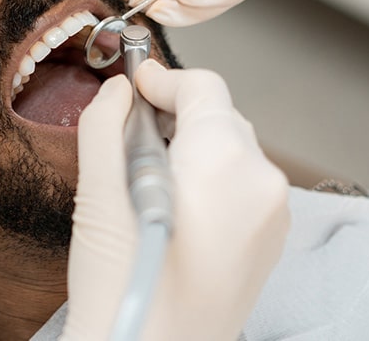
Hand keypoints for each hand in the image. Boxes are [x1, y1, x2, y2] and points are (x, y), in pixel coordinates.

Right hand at [63, 63, 289, 340]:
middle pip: (219, 117)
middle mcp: (261, 185)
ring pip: (230, 152)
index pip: (203, 88)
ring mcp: (269, 218)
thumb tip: (115, 92)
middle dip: (173, 114)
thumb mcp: (98, 198)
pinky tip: (166, 206)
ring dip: (188, 147)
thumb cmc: (126, 290)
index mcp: (225, 163)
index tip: (129, 81)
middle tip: (124, 129)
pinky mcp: (265, 244)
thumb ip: (103, 129)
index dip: (161, 77)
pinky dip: (205, 179)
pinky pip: (238, 187)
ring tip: (141, 176)